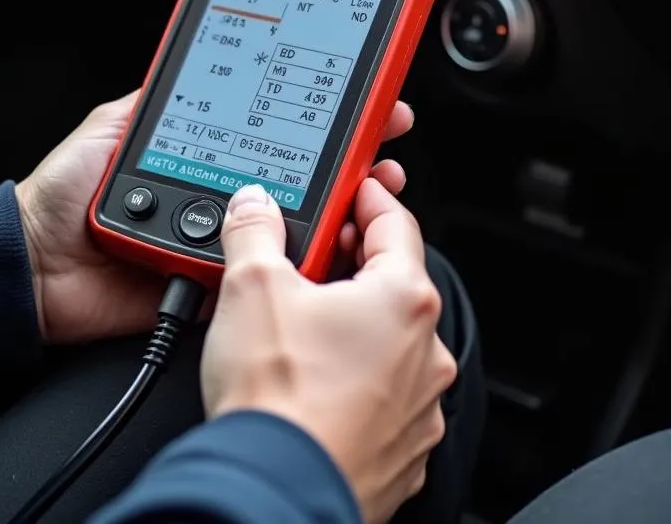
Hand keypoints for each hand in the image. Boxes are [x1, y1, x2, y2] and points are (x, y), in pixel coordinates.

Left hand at [15, 93, 413, 345]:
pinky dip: (304, 256)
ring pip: (293, 221)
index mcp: (201, 150)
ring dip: (342, 203)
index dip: (315, 109)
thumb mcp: (115, 123)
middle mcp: (219, 191)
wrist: (32, 265)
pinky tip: (338, 235)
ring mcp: (220, 236)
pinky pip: (262, 270)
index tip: (357, 91)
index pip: (269, 125)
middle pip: (296, 171)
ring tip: (375, 181)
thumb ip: (161, 94)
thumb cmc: (61, 191)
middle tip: (385, 132)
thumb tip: (204, 53)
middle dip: (349, 151)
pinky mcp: (213, 278)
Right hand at [201, 180, 455, 523]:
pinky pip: (380, 394)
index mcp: (403, 299)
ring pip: (386, 342)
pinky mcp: (400, 450)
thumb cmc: (278, 396)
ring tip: (298, 322)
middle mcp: (424, 352)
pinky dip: (352, 377)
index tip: (350, 188)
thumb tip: (254, 206)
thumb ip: (255, 231)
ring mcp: (417, 407)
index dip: (366, 197)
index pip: (395, 222)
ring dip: (351, 323)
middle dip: (349, 262)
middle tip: (307, 255)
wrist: (274, 489)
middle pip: (392, 282)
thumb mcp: (252, 285)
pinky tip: (309, 378)